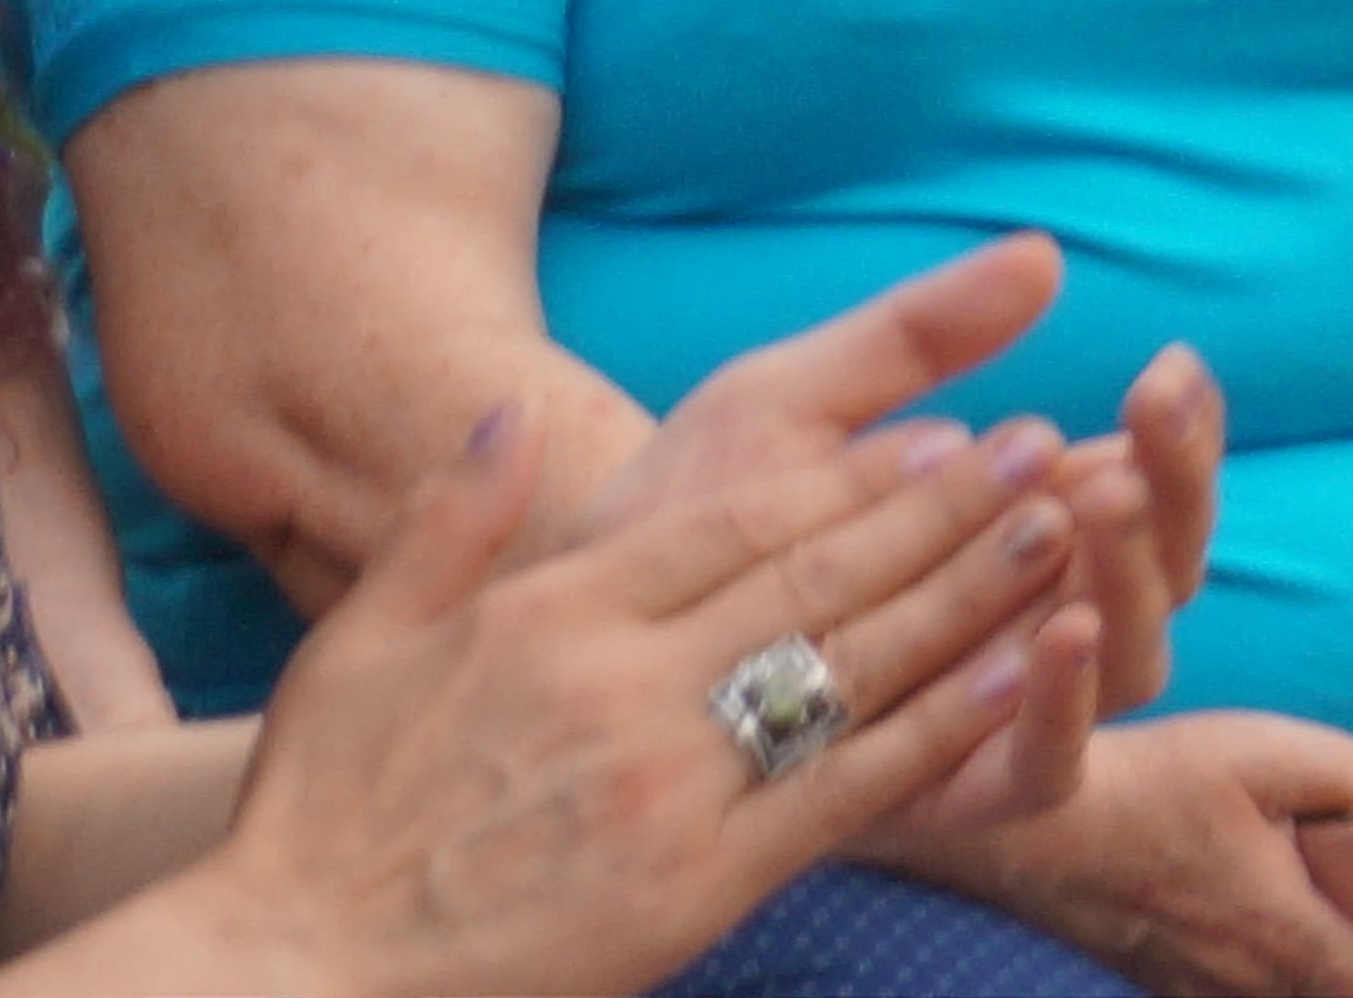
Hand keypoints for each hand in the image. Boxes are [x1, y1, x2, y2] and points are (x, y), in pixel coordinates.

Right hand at [162, 398, 1104, 997]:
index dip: (850, 476)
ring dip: (970, 592)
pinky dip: (944, 725)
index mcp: (550, 610)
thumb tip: (503, 410)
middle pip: (816, 574)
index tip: (937, 432)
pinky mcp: (697, 880)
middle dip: (941, 510)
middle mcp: (622, 679)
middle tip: (1041, 453)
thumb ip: (447, 519)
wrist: (291, 971)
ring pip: (851, 664)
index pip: (735, 522)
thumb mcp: (356, 642)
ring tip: (1062, 532)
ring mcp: (666, 778)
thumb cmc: (318, 817)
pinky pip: (846, 787)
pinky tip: (1021, 676)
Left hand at [565, 240, 1179, 843]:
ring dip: (1129, 587)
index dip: (1180, 433)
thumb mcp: (800, 397)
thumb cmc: (694, 504)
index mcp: (1023, 524)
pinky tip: (1053, 627)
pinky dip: (1060, 702)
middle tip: (1140, 445)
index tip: (1169, 368)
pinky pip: (1044, 768)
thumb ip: (919, 335)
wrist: (587, 623)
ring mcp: (1007, 712)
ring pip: (1129, 666)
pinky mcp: (956, 794)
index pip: (1151, 479)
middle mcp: (1038, 619)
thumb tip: (1044, 253)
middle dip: (1174, 502)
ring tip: (1105, 509)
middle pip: (1166, 571)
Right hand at [904, 714, 1352, 997]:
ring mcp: (1204, 989)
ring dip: (1341, 974)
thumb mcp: (1261, 751)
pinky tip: (1289, 921)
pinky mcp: (1171, 980)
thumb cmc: (1144, 784)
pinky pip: (1252, 992)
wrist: (1021, 829)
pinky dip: (1286, 970)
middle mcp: (1249, 983)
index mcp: (1288, 934)